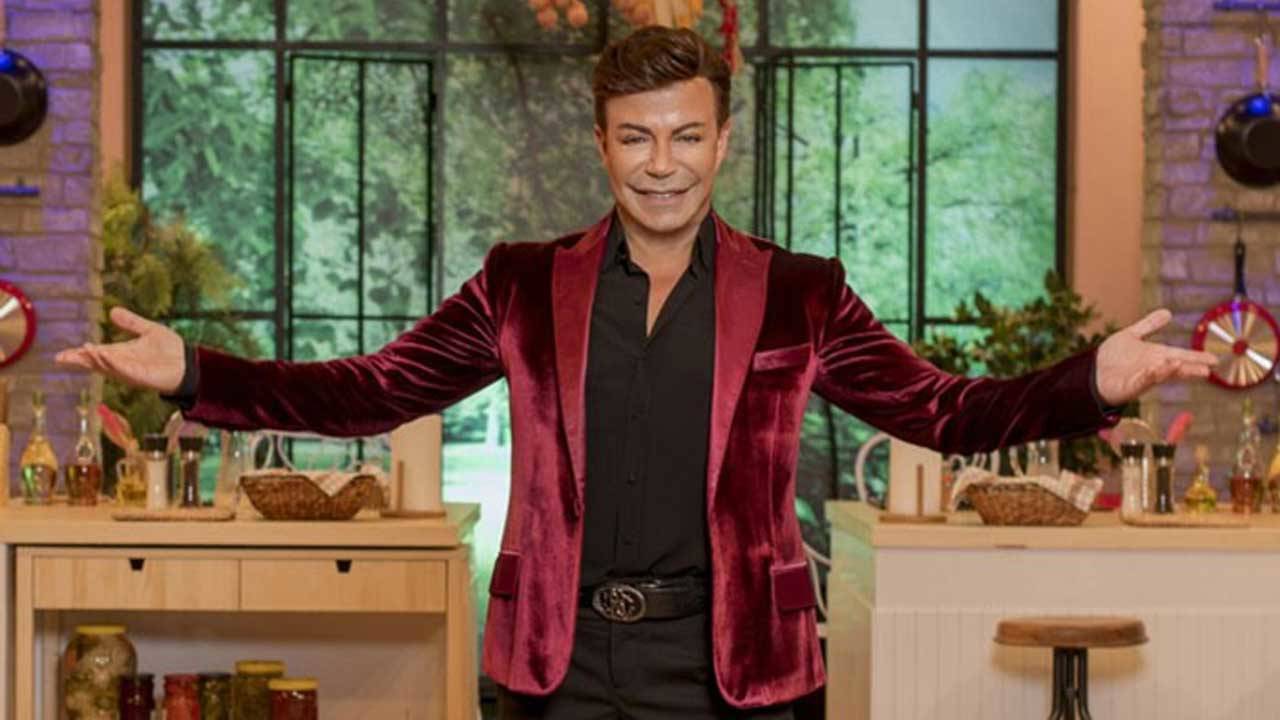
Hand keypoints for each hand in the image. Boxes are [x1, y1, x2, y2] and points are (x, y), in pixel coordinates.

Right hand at [55, 307, 185, 393]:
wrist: (189, 363)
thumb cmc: (170, 350)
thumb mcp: (148, 330)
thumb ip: (131, 322)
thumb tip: (113, 310)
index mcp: (121, 353)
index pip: (95, 354)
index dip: (78, 355)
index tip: (60, 356)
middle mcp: (121, 364)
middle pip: (96, 363)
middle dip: (80, 361)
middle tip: (62, 357)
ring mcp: (130, 372)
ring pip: (107, 367)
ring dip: (95, 359)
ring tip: (84, 350)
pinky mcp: (141, 377)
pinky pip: (124, 370)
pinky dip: (113, 364)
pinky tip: (104, 355)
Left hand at [1094, 308, 1217, 405]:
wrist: (1092, 372)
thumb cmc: (1113, 357)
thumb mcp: (1132, 336)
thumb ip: (1149, 325)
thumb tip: (1168, 312)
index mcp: (1156, 356)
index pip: (1180, 356)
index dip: (1196, 358)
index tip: (1214, 360)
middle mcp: (1153, 368)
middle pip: (1175, 368)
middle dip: (1190, 369)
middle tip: (1207, 370)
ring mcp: (1141, 378)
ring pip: (1158, 375)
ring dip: (1169, 370)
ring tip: (1180, 364)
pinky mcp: (1128, 386)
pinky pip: (1140, 381)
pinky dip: (1148, 376)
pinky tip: (1155, 370)